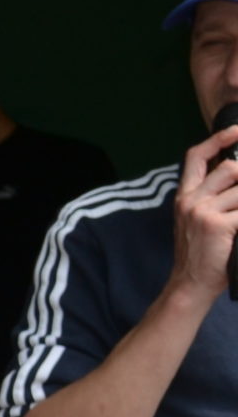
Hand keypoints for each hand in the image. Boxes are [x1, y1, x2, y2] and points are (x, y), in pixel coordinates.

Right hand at [165, 118, 237, 304]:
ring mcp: (202, 212)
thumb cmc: (202, 254)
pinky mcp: (217, 224)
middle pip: (228, 168)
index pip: (196, 157)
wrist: (191, 284)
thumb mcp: (199, 220)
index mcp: (184, 196)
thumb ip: (213, 197)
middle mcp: (190, 200)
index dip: (218, 140)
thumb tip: (237, 175)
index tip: (237, 131)